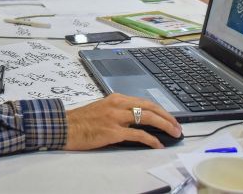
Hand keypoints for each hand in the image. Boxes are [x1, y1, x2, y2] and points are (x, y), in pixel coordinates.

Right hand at [63, 93, 180, 150]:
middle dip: (167, 116)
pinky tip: (158, 144)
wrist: (64, 127)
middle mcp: (117, 105)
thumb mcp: (102, 109)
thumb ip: (118, 112)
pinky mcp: (113, 131)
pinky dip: (151, 139)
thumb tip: (136, 121)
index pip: (144, 102)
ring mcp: (115, 118)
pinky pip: (138, 134)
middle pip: (149, 107)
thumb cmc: (81, 121)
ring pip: (147, 117)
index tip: (169, 118)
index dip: (160, 110)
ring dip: (164, 125)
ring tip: (174, 133)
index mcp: (116, 98)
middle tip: (177, 126)